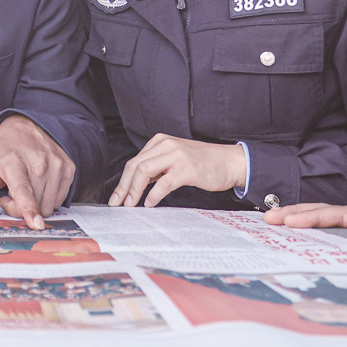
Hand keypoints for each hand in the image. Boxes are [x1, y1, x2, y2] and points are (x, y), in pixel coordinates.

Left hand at [0, 114, 74, 229]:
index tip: (36, 223)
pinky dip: (46, 199)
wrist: (26, 126)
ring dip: (34, 205)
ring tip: (23, 188)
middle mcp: (39, 162)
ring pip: (48, 206)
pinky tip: (36, 185)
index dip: (28, 208)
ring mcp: (57, 164)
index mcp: (13, 161)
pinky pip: (59, 200)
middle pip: (35, 205)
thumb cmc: (2, 149)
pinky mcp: (69, 168)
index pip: (23, 189)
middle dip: (19, 208)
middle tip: (9, 194)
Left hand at [110, 135, 246, 206]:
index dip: (122, 181)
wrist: (230, 162)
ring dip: (134, 190)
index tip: (116, 197)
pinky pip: (163, 183)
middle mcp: (165, 145)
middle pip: (134, 166)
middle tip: (116, 204)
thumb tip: (136, 185)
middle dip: (123, 187)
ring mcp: (176, 156)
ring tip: (130, 205)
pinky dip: (153, 195)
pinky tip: (150, 203)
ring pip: (144, 171)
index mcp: (160, 141)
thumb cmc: (203, 163)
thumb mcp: (175, 159)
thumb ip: (157, 167)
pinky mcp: (187, 168)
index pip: (134, 161)